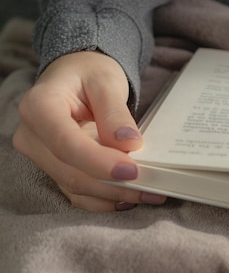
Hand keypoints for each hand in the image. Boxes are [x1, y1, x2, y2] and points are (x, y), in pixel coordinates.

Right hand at [13, 51, 166, 210]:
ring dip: (113, 195)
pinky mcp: (54, 168)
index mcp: (39, 107)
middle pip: (70, 171)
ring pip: (75, 186)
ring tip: (150, 193)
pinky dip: (104, 199)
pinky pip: (77, 192)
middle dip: (112, 185)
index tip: (132, 171)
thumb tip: (129, 143)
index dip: (99, 162)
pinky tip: (130, 198)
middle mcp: (32, 135)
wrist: (76, 76)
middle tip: (152, 188)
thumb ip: (115, 112)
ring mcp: (40, 155)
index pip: (66, 143)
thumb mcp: (106, 81)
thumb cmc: (88, 73)